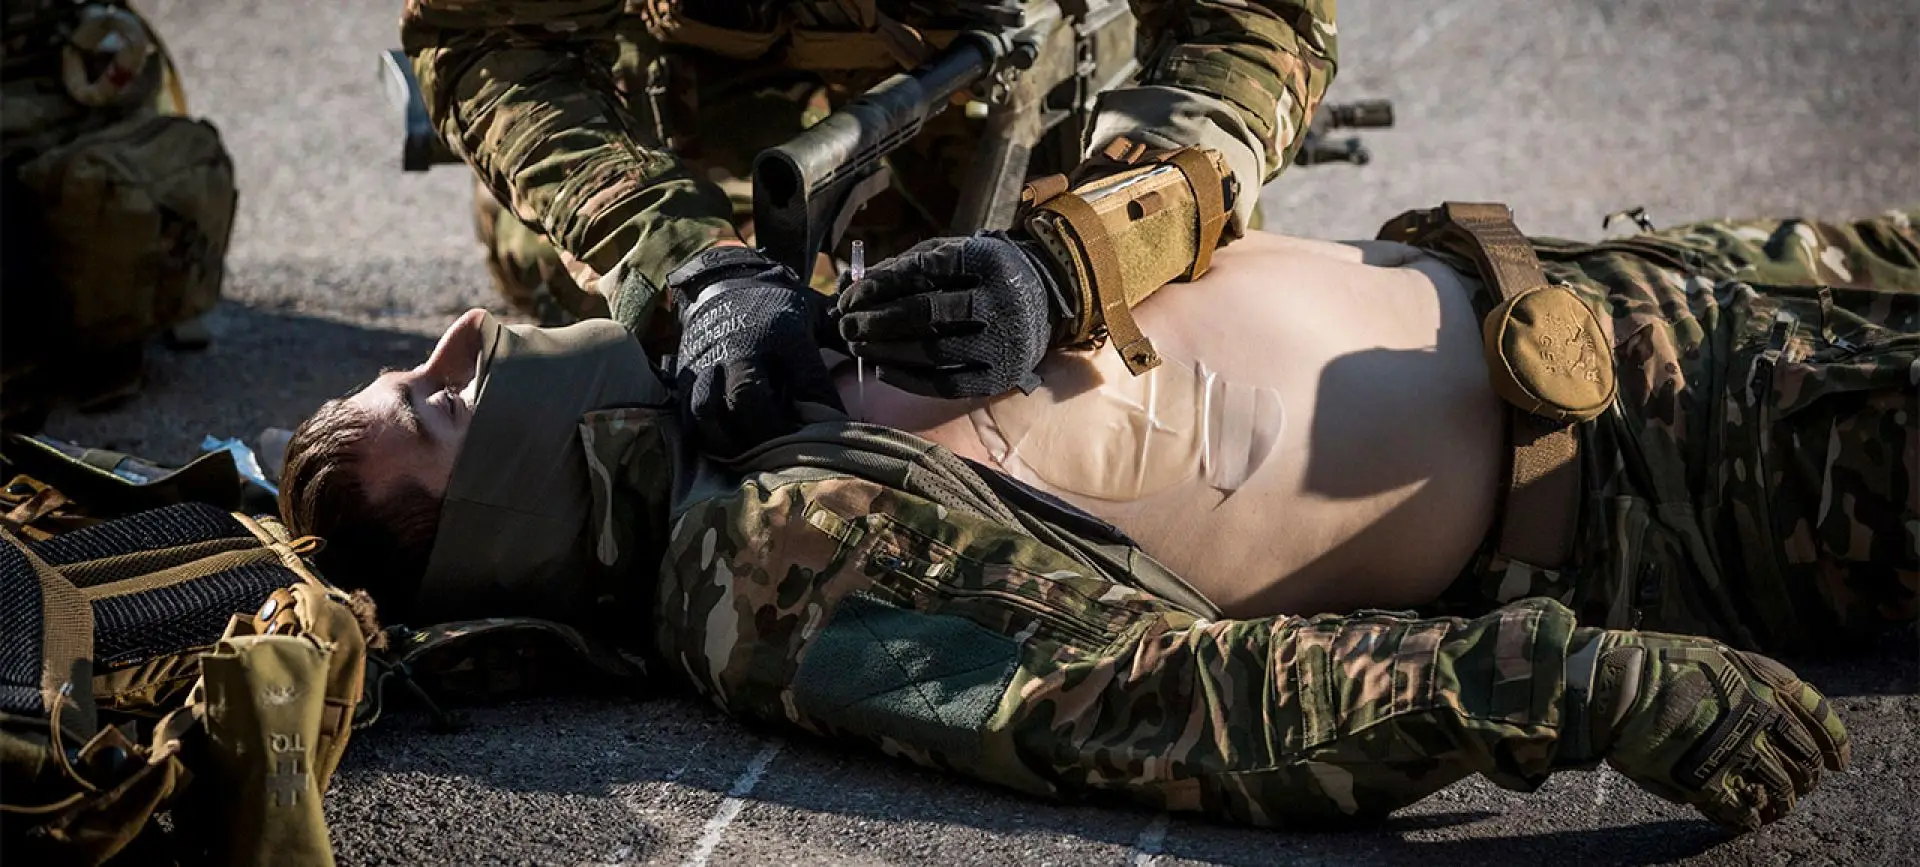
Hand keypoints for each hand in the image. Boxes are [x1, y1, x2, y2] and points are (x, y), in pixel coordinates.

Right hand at [670, 246, 841, 457]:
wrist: (726, 283)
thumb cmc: (781, 306)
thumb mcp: (817, 312)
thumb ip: (845, 337)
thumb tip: (882, 361)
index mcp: (783, 333)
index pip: (807, 382)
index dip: (825, 414)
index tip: (843, 435)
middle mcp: (743, 349)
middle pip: (751, 400)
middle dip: (773, 433)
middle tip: (795, 453)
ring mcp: (710, 364)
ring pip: (712, 412)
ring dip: (735, 441)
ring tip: (758, 457)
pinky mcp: (688, 379)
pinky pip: (690, 417)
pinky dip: (708, 440)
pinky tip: (731, 452)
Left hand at [836, 231, 1068, 398]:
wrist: (1046, 300)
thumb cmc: (982, 274)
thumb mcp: (955, 254)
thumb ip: (907, 265)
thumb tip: (851, 284)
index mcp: (988, 260)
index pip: (922, 270)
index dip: (879, 285)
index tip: (849, 296)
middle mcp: (1001, 301)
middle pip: (926, 311)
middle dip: (876, 319)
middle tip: (845, 324)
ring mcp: (1004, 342)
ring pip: (933, 351)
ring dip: (886, 350)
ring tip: (856, 346)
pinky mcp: (1000, 376)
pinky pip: (947, 385)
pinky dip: (909, 380)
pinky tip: (882, 369)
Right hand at [1571, 630, 1849, 831]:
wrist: (1615, 685)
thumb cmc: (1657, 664)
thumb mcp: (1718, 656)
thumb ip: (1752, 681)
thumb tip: (1771, 706)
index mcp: (1769, 685)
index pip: (1823, 722)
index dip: (1835, 745)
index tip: (1838, 762)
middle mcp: (1764, 720)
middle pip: (1806, 761)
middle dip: (1807, 777)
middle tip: (1799, 786)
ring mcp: (1739, 752)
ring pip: (1781, 791)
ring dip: (1781, 802)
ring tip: (1773, 807)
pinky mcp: (1711, 781)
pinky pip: (1742, 811)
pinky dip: (1747, 818)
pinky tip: (1744, 818)